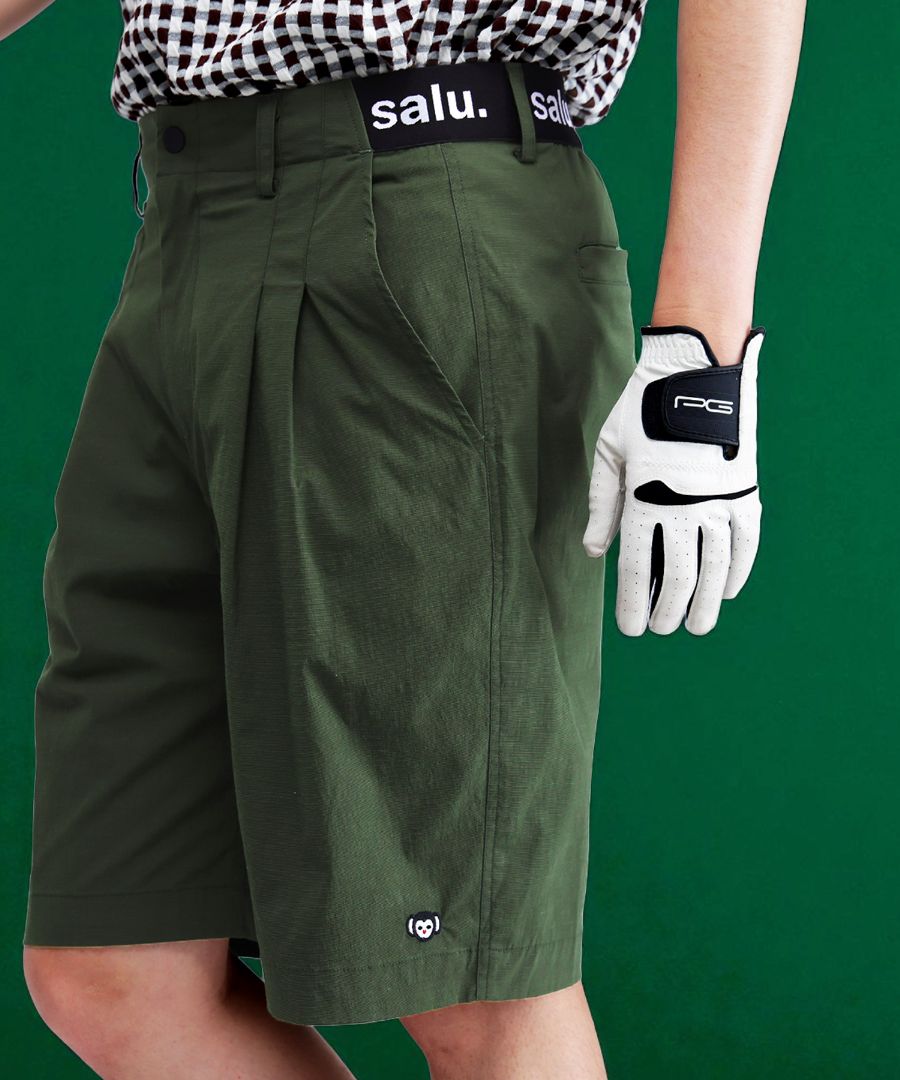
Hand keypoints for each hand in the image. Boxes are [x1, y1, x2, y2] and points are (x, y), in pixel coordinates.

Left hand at [582, 324, 764, 635]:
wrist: (696, 368)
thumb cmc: (641, 410)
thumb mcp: (610, 453)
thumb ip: (603, 505)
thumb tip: (594, 551)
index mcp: (644, 498)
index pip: (637, 567)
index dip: (633, 603)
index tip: (632, 629)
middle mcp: (684, 505)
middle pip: (679, 575)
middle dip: (669, 609)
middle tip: (662, 628)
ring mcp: (720, 499)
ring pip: (715, 566)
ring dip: (707, 602)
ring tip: (698, 625)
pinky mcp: (746, 488)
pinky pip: (746, 541)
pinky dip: (738, 570)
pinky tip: (727, 591)